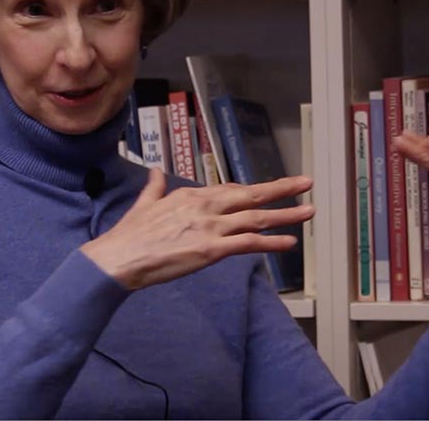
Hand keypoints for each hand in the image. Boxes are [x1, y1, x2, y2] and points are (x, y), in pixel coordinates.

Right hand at [80, 168, 313, 289]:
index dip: (253, 191)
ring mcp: (210, 227)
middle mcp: (205, 206)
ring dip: (285, 214)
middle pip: (251, 194)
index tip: (270, 190)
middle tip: (306, 183)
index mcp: (191, 194)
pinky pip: (248, 244)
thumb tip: (154, 171)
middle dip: (281, 189)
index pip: (230, 190)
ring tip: (308, 211)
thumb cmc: (129, 234)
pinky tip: (289, 242)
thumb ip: (154, 187)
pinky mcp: (211, 250)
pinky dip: (271, 242)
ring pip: (256, 218)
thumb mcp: (144, 203)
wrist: (119, 257)